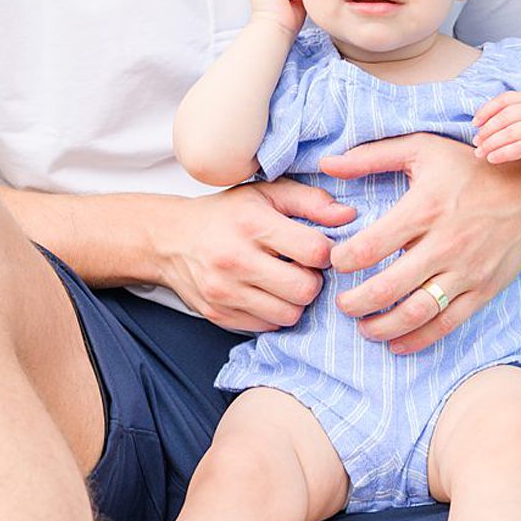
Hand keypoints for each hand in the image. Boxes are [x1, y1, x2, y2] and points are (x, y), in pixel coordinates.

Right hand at [159, 182, 353, 332]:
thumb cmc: (226, 215)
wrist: (170, 241)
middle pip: (305, 290)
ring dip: (296, 301)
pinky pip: (268, 326)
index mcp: (252, 224)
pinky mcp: (220, 315)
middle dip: (313, 281)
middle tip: (303, 269)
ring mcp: (226, 292)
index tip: (318, 249)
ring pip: (289, 314)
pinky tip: (267, 294)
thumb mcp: (266, 194)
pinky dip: (275, 313)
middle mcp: (236, 259)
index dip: (327, 252)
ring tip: (285, 282)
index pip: (315, 251)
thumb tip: (349, 216)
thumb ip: (310, 201)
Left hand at [320, 134, 520, 353]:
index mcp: (425, 208)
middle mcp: (446, 244)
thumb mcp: (422, 149)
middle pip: (388, 288)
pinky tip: (396, 343)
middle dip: (355, 303)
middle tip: (341, 304)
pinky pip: (447, 324)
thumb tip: (326, 164)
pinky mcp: (483, 290)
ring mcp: (467, 271)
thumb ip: (371, 157)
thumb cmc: (469, 167)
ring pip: (416, 313)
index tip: (335, 262)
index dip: (342, 261)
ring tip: (363, 327)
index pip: (370, 247)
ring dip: (383, 327)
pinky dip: (419, 340)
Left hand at [471, 89, 520, 177]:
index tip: (475, 124)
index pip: (505, 99)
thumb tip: (479, 121)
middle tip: (476, 142)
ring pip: (510, 133)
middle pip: (505, 117)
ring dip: (491, 144)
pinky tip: (492, 158)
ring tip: (480, 153)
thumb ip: (511, 114)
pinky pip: (518, 148)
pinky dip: (502, 153)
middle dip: (487, 131)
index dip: (486, 110)